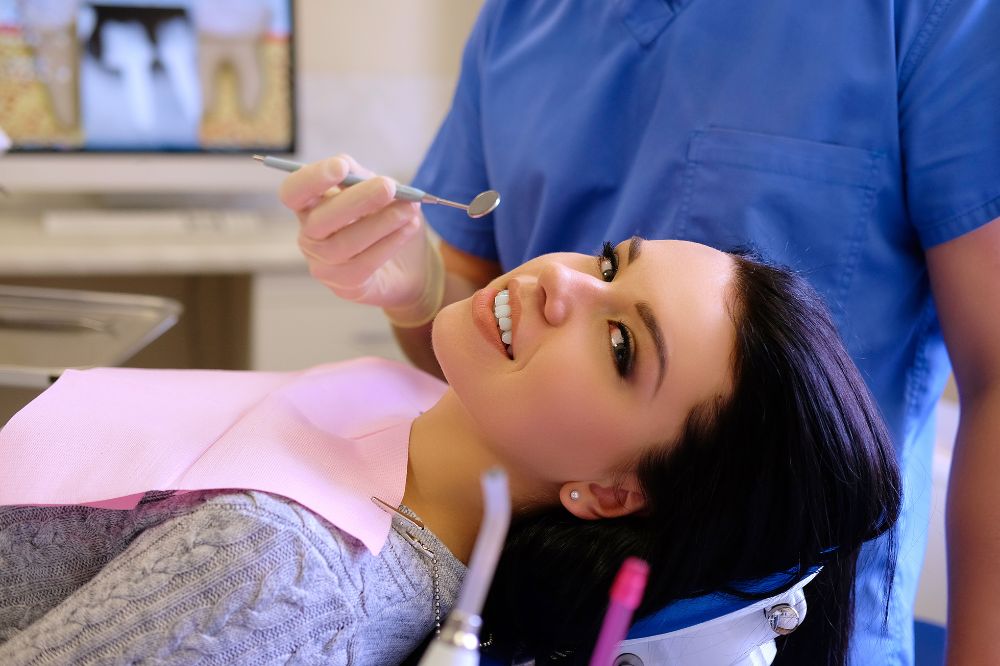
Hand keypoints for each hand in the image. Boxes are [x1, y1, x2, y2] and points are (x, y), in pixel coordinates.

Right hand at [278, 155, 444, 326]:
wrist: (410, 264)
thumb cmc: (387, 219)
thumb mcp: (377, 190)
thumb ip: (361, 177)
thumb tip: (348, 166)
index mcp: (310, 206)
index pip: (293, 192)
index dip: (312, 179)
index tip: (341, 166)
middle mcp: (310, 236)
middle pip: (320, 219)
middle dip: (357, 199)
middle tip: (388, 186)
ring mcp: (324, 264)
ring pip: (345, 243)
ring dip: (381, 222)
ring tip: (409, 209)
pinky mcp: (345, 285)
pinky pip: (364, 264)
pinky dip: (390, 243)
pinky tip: (408, 228)